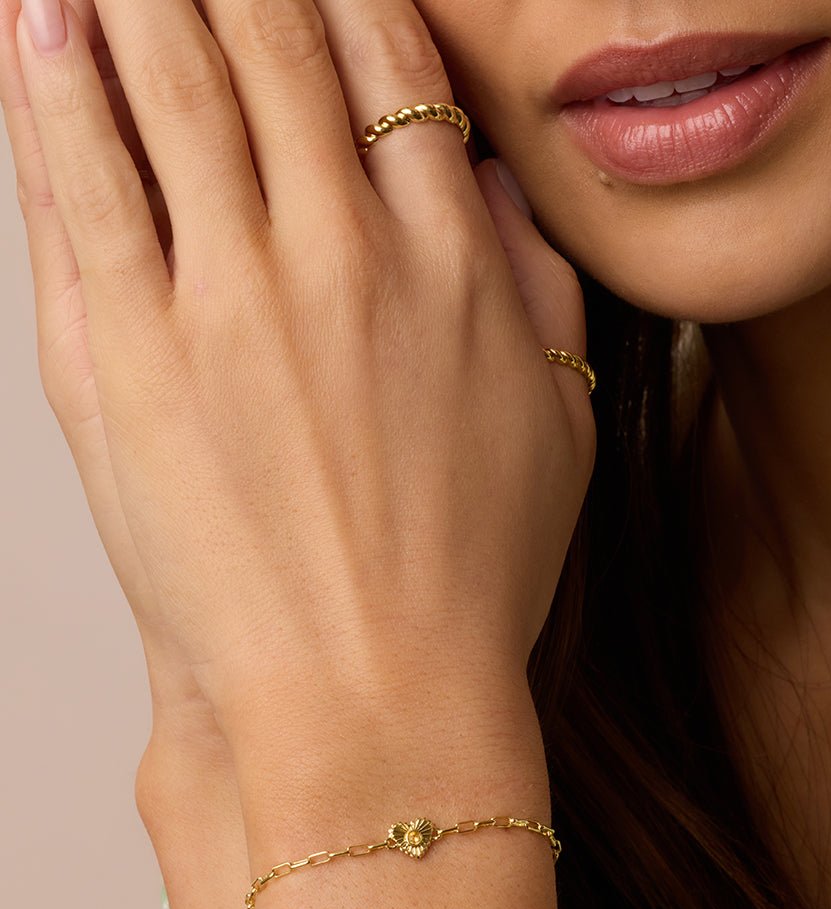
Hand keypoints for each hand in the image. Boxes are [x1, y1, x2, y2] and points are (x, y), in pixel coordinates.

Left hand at [6, 0, 594, 744]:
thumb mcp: (557, 425)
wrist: (379, 696)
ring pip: (166, 82)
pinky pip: (82, 181)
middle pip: (271, 39)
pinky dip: (49, 85)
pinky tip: (37, 19)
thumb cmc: (473, 577)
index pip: (386, 57)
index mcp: (449, 259)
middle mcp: (341, 252)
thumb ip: (535, 281)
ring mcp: (228, 298)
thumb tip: (491, 174)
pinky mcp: (129, 357)